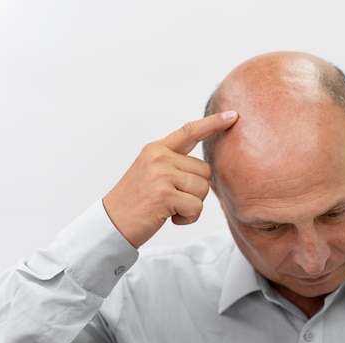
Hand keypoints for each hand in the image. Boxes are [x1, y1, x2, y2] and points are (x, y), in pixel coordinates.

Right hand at [103, 111, 237, 247]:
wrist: (111, 224)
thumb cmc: (136, 203)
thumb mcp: (152, 174)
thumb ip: (174, 165)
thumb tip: (206, 169)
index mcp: (156, 149)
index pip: (189, 131)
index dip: (213, 123)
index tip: (233, 116)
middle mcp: (159, 157)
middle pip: (205, 171)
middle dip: (195, 191)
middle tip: (172, 200)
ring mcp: (161, 174)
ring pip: (203, 189)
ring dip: (192, 205)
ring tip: (169, 208)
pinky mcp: (164, 194)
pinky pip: (197, 206)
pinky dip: (188, 218)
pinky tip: (170, 218)